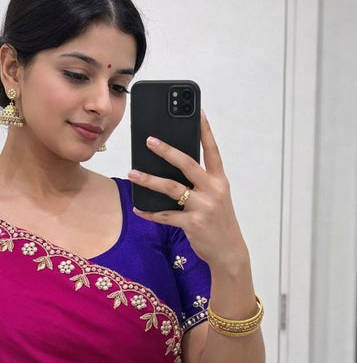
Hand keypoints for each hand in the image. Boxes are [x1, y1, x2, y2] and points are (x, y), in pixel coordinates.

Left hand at [128, 112, 248, 273]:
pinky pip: (165, 215)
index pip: (213, 150)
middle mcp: (213, 190)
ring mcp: (203, 207)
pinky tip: (138, 207)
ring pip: (172, 188)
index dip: (205, 130)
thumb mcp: (216, 197)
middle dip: (167, 150)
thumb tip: (172, 167)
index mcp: (219, 180)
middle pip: (187, 164)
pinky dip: (149, 212)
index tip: (197, 111)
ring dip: (149, 180)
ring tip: (133, 173)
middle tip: (149, 140)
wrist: (229, 251)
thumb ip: (200, 182)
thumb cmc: (219, 221)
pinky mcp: (193, 224)